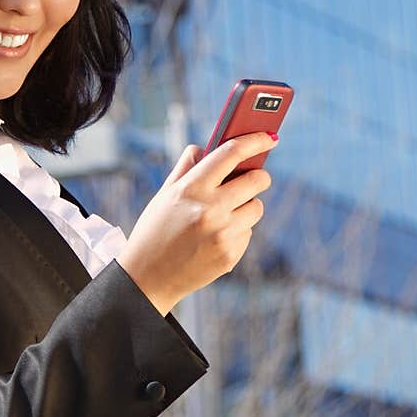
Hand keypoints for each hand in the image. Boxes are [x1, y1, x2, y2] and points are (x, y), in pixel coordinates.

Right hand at [117, 132, 278, 316]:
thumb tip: (205, 147)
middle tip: (253, 178)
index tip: (269, 137)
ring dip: (247, 206)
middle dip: (259, 177)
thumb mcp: (165, 195)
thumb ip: (186, 168)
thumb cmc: (154, 232)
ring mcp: (223, 234)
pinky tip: (214, 238)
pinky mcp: (230, 254)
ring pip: (256, 208)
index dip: (255, 141)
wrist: (147, 278)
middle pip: (257, 180)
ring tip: (223, 215)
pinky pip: (247, 232)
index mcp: (192, 188)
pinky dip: (237, 231)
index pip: (231, 154)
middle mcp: (210, 209)